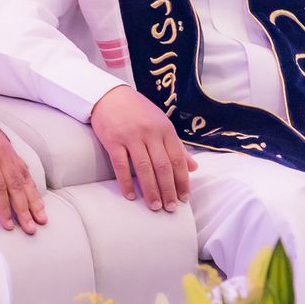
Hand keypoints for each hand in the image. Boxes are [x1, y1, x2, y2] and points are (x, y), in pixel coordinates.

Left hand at [0, 97, 47, 233]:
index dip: (4, 208)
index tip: (9, 225)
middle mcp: (1, 152)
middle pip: (16, 185)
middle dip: (25, 209)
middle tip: (32, 229)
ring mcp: (8, 150)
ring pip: (25, 178)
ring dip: (34, 199)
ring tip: (43, 218)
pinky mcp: (10, 149)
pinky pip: (24, 169)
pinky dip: (32, 185)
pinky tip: (37, 198)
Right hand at [90, 85, 196, 211]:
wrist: (109, 95)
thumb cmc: (138, 111)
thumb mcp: (161, 124)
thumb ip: (177, 146)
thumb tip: (194, 167)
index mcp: (165, 129)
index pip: (177, 159)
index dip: (182, 180)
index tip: (184, 198)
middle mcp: (150, 133)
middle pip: (163, 166)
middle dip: (169, 190)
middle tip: (171, 208)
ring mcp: (131, 137)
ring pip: (144, 168)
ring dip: (151, 190)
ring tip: (155, 206)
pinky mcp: (113, 140)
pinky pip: (121, 165)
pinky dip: (126, 182)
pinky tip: (131, 196)